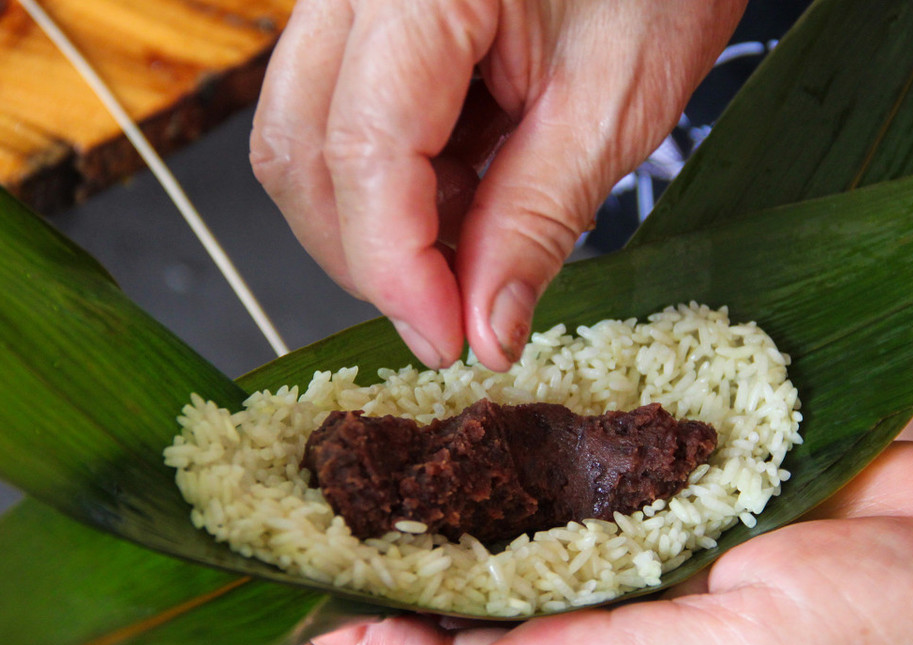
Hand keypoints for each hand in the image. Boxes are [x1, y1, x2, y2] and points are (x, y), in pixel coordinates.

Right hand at [251, 0, 745, 369]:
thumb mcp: (613, 104)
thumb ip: (535, 220)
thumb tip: (484, 332)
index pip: (362, 152)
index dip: (396, 271)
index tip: (448, 343)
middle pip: (299, 152)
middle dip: (370, 256)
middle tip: (457, 315)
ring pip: (303, 140)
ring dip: (376, 223)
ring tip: (476, 239)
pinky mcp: (366, 18)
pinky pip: (337, 118)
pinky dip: (393, 183)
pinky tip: (464, 190)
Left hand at [315, 442, 912, 644]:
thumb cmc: (894, 643)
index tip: (317, 602)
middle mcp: (623, 622)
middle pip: (485, 600)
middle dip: (407, 561)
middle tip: (333, 505)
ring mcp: (654, 552)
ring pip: (530, 529)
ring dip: (462, 494)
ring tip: (391, 446)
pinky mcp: (689, 491)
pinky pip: (598, 469)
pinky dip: (546, 443)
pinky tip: (504, 408)